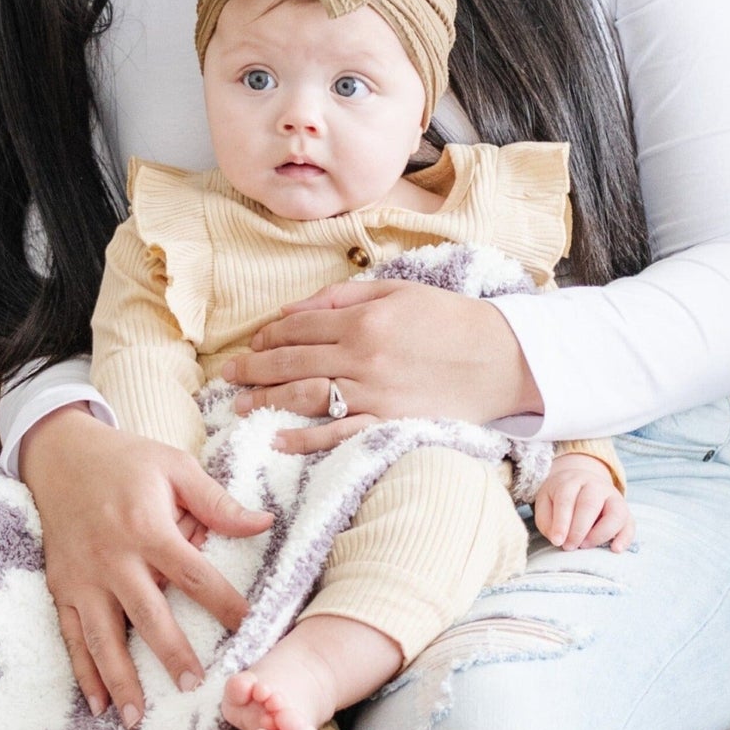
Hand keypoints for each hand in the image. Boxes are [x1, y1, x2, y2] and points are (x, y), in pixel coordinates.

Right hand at [19, 405, 272, 726]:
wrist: (59, 454)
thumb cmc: (126, 459)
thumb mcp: (174, 466)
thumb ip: (217, 502)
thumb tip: (264, 524)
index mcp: (146, 527)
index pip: (193, 574)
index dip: (223, 602)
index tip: (248, 628)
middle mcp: (113, 558)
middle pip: (147, 614)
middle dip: (171, 653)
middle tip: (193, 686)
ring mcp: (83, 576)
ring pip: (103, 636)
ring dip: (120, 679)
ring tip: (138, 718)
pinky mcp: (62, 586)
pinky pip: (72, 635)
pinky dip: (83, 672)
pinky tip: (97, 704)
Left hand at [221, 279, 542, 453]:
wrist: (501, 358)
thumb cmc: (449, 319)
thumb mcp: (396, 291)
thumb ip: (341, 298)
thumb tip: (291, 309)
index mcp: (362, 320)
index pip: (298, 327)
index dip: (268, 336)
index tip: (252, 344)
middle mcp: (361, 356)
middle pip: (292, 362)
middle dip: (253, 368)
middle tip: (228, 376)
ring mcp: (374, 393)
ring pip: (305, 395)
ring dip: (267, 399)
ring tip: (241, 405)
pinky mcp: (389, 422)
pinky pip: (339, 432)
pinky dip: (306, 437)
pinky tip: (279, 437)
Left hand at [533, 454, 634, 551]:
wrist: (581, 483)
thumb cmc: (559, 497)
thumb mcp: (545, 502)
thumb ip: (546, 520)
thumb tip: (558, 539)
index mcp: (571, 481)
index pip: (566, 499)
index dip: (561, 522)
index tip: (557, 541)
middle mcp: (595, 486)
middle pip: (590, 504)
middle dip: (579, 529)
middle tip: (569, 546)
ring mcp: (613, 497)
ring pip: (615, 513)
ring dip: (601, 533)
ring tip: (585, 546)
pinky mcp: (626, 512)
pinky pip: (630, 524)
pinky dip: (625, 538)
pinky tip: (615, 549)